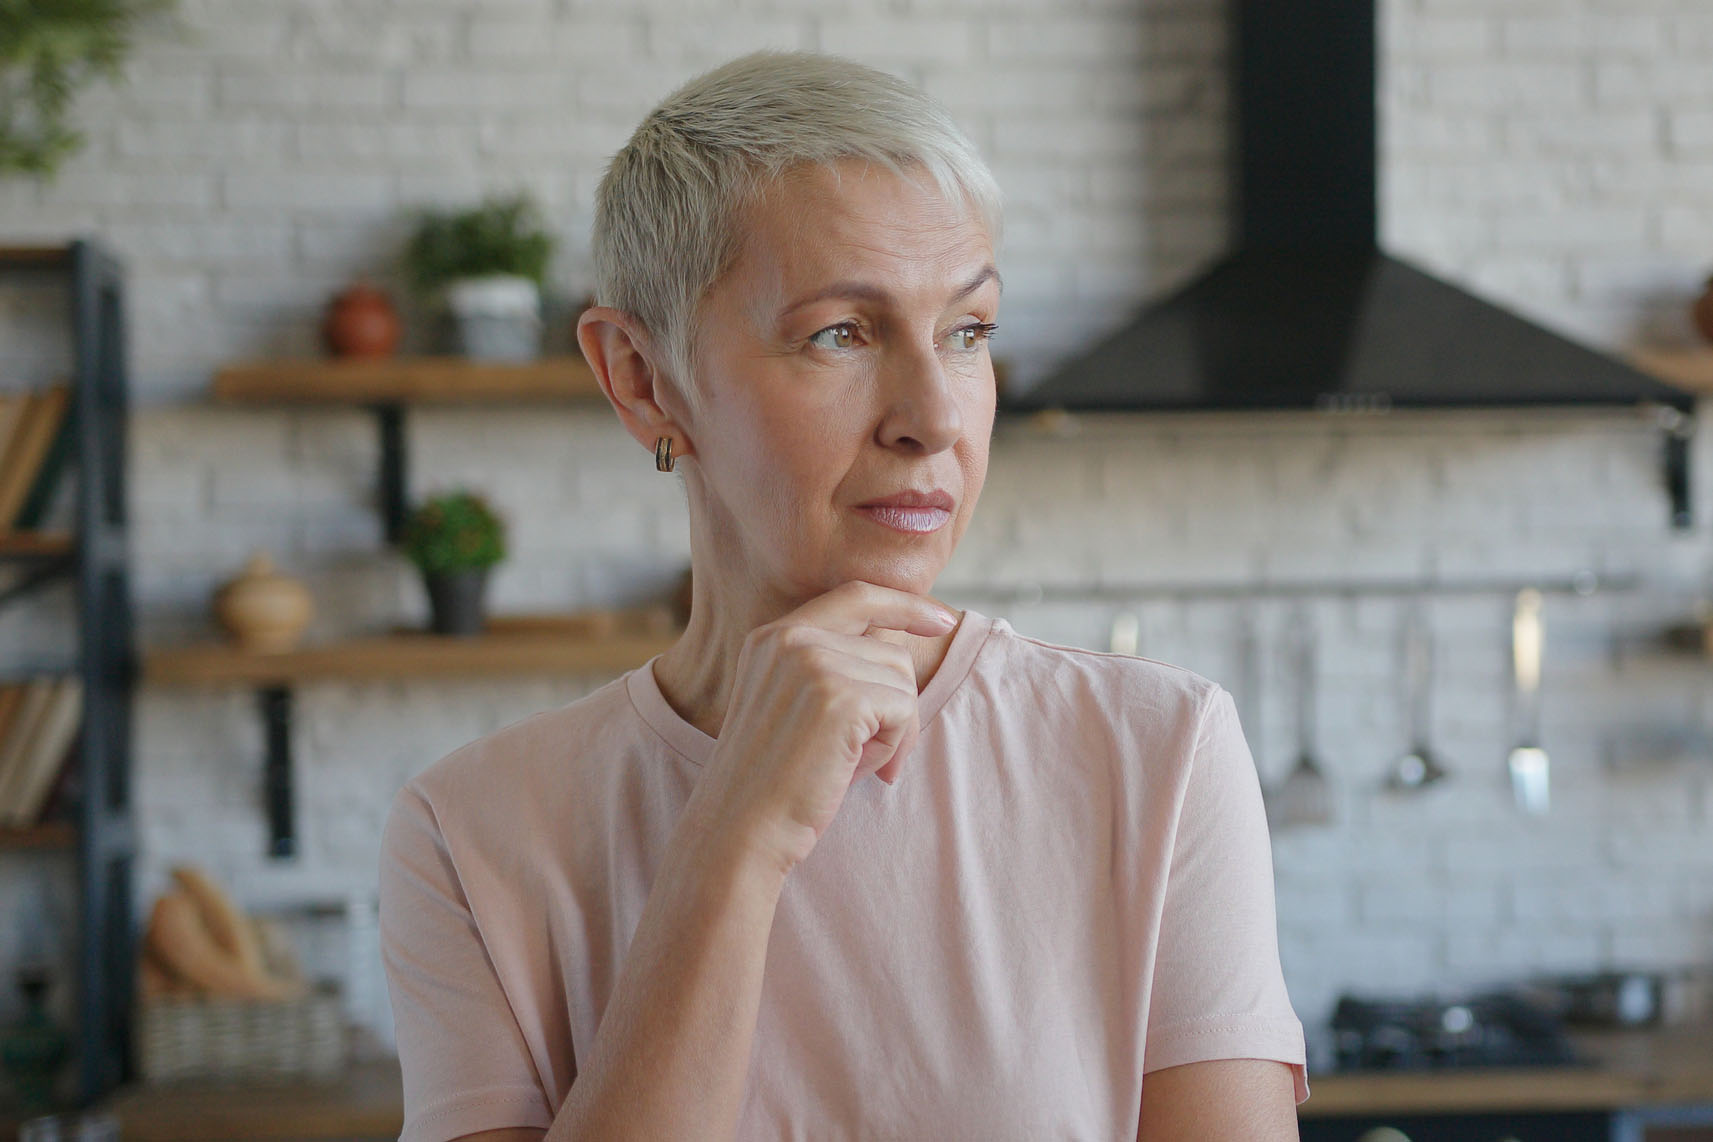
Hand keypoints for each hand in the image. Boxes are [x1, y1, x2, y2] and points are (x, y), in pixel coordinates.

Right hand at [689, 581, 957, 876]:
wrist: (740, 829)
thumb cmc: (773, 782)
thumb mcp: (792, 706)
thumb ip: (831, 668)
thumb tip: (902, 649)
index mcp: (773, 636)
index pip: (855, 596)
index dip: (904, 604)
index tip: (940, 620)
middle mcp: (789, 638)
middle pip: (890, 650)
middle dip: (895, 706)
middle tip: (866, 755)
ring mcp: (813, 663)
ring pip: (902, 680)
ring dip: (892, 730)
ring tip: (849, 762)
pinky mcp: (839, 697)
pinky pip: (903, 709)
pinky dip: (892, 746)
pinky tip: (853, 769)